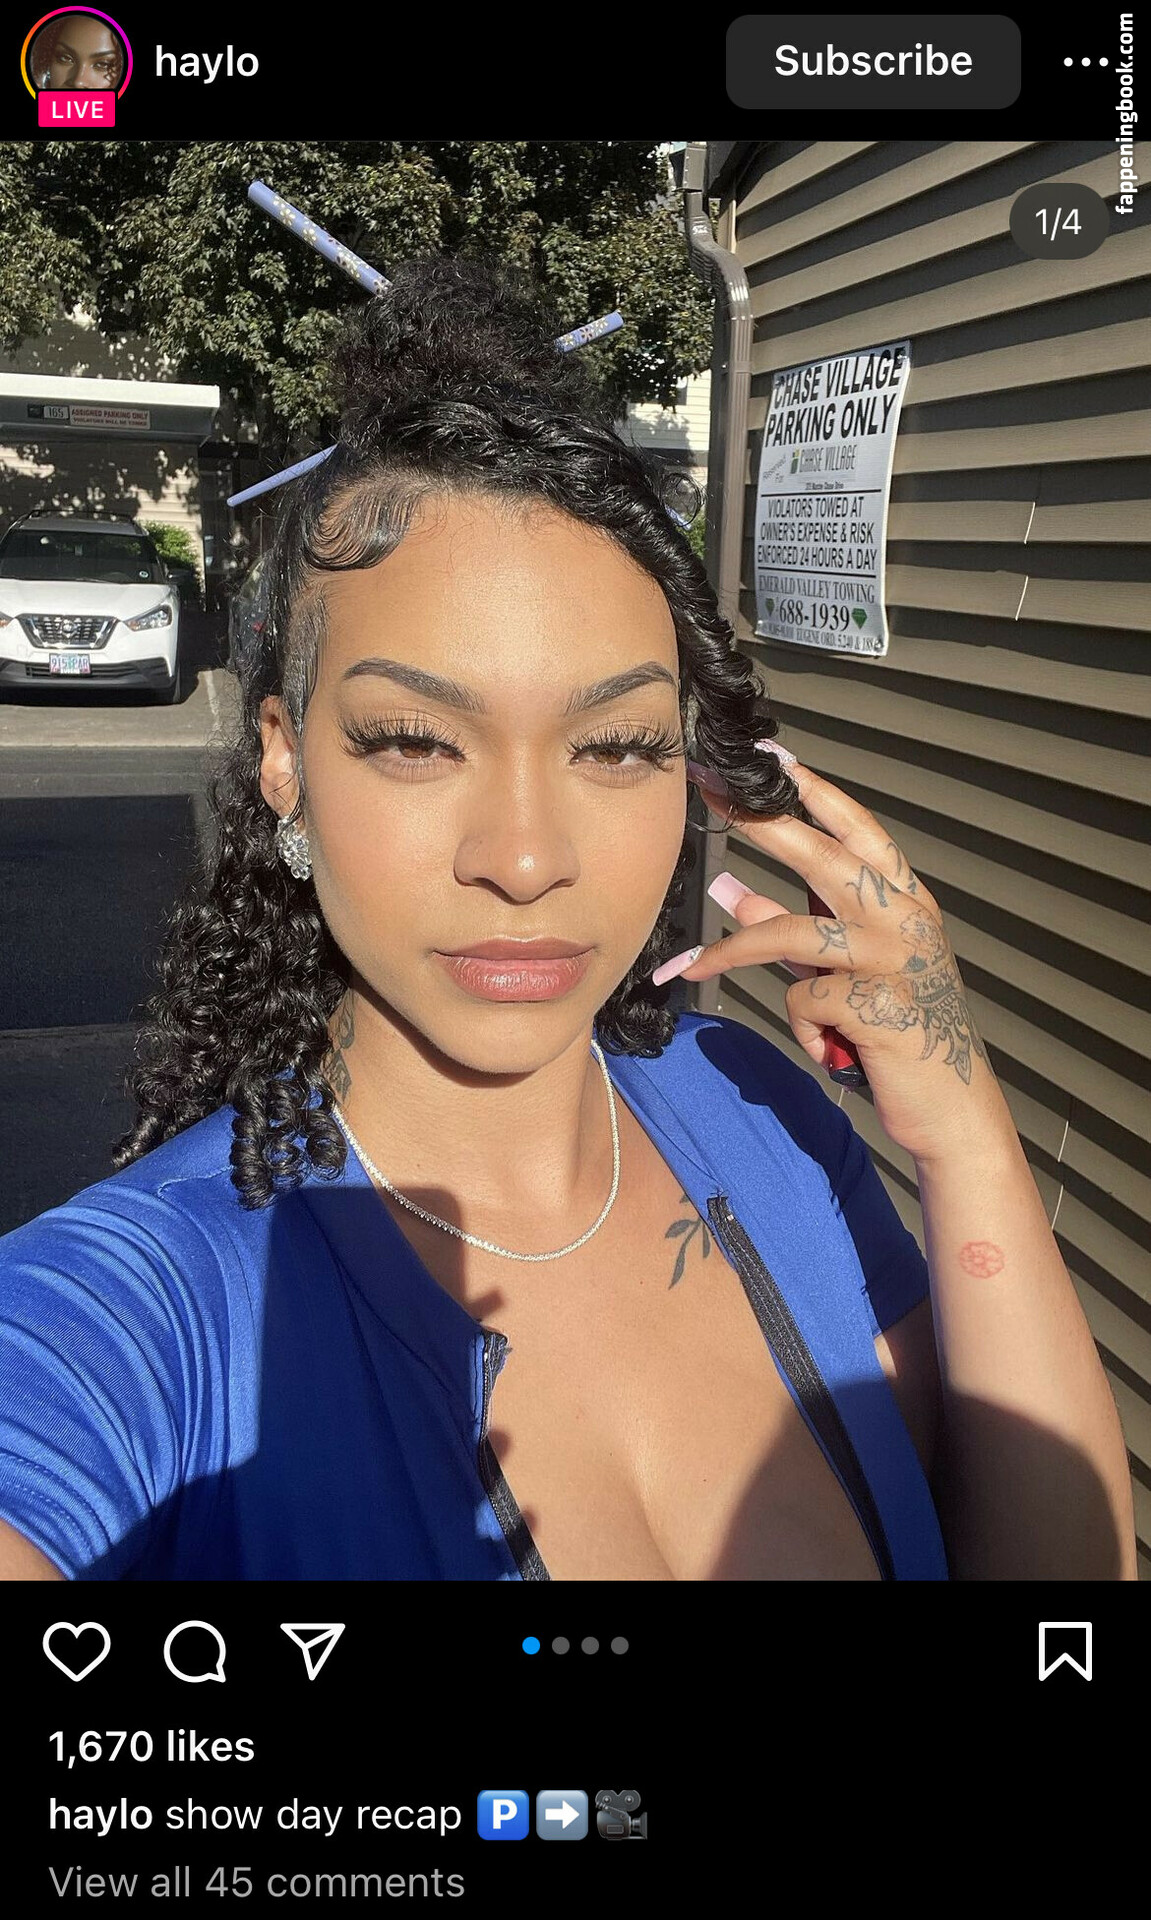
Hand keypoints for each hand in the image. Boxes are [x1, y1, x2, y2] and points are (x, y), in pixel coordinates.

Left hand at [681, 761, 1004, 1162]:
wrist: (950, 1107)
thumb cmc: (897, 1032)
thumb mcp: (845, 971)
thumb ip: (796, 927)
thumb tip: (730, 890)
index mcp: (907, 901)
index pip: (859, 830)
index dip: (817, 792)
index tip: (775, 758)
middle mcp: (905, 918)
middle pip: (820, 857)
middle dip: (761, 822)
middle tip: (709, 792)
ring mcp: (893, 959)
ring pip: (790, 934)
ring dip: (732, 951)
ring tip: (690, 966)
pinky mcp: (875, 1005)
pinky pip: (802, 1002)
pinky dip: (803, 1027)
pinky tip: (828, 1047)